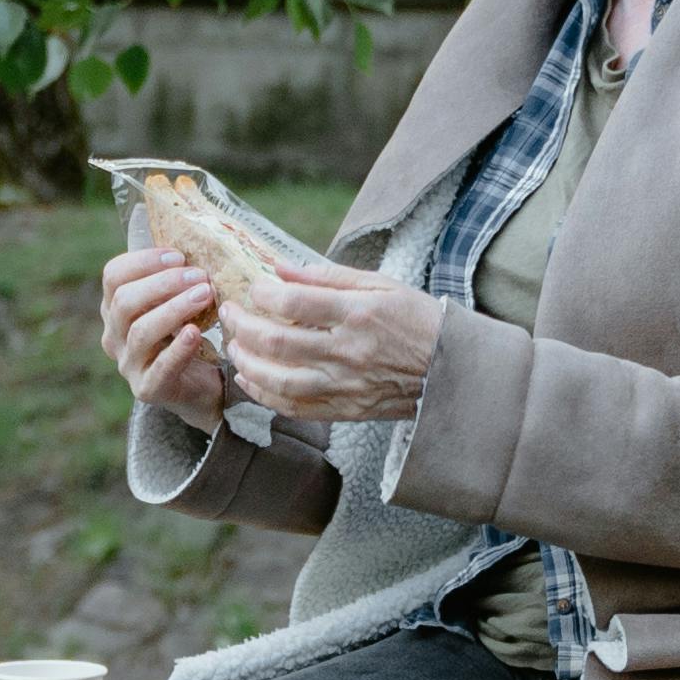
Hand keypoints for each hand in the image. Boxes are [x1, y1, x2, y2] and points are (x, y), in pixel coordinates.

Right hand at [98, 249, 230, 420]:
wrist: (201, 388)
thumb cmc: (189, 336)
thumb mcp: (177, 302)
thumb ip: (176, 276)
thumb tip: (195, 233)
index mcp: (115, 308)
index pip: (113, 276)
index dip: (143, 261)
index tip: (178, 255)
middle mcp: (114, 336)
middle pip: (124, 302)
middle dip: (163, 284)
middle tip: (199, 276)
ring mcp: (128, 365)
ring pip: (141, 332)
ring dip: (175, 309)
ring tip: (205, 296)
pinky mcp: (147, 389)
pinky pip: (160, 367)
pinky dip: (178, 348)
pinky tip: (195, 333)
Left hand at [219, 257, 439, 424]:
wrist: (450, 369)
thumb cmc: (416, 319)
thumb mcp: (380, 285)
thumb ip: (327, 277)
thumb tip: (280, 269)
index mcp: (359, 314)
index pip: (295, 304)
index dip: (264, 295)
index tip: (253, 289)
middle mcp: (349, 352)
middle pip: (278, 343)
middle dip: (242, 327)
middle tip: (229, 313)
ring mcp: (345, 386)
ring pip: (279, 380)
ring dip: (246, 363)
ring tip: (233, 346)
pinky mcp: (345, 410)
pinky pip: (294, 407)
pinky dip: (264, 394)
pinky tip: (249, 379)